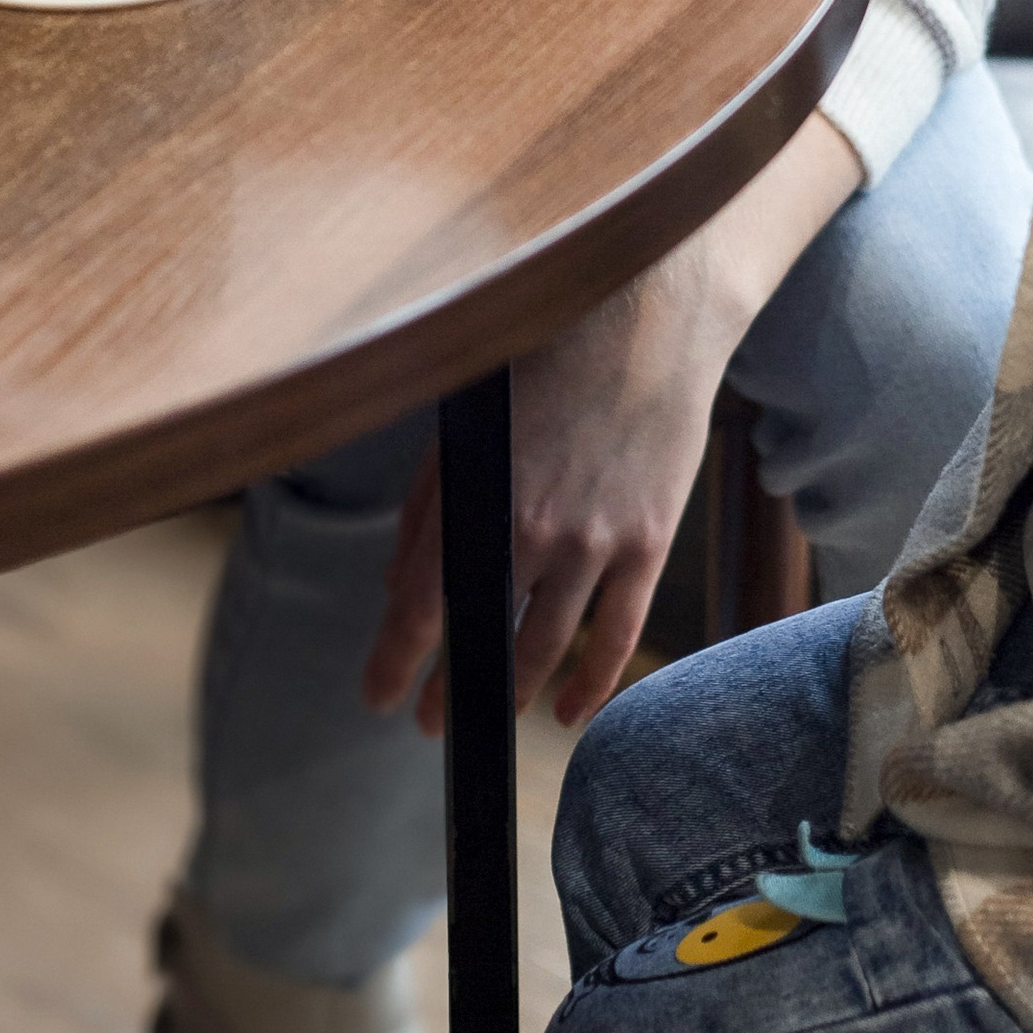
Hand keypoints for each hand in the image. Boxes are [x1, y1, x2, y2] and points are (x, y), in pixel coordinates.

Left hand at [363, 112, 862, 732]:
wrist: (653, 312)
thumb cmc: (551, 350)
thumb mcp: (469, 415)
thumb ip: (431, 501)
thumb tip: (401, 579)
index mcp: (480, 493)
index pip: (421, 604)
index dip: (394, 662)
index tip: (378, 697)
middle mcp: (536, 528)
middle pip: (482, 638)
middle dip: (448, 689)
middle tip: (429, 720)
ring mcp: (599, 539)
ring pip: (548, 646)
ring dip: (514, 693)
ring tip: (493, 716)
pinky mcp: (651, 539)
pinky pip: (619, 633)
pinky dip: (592, 682)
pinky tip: (570, 710)